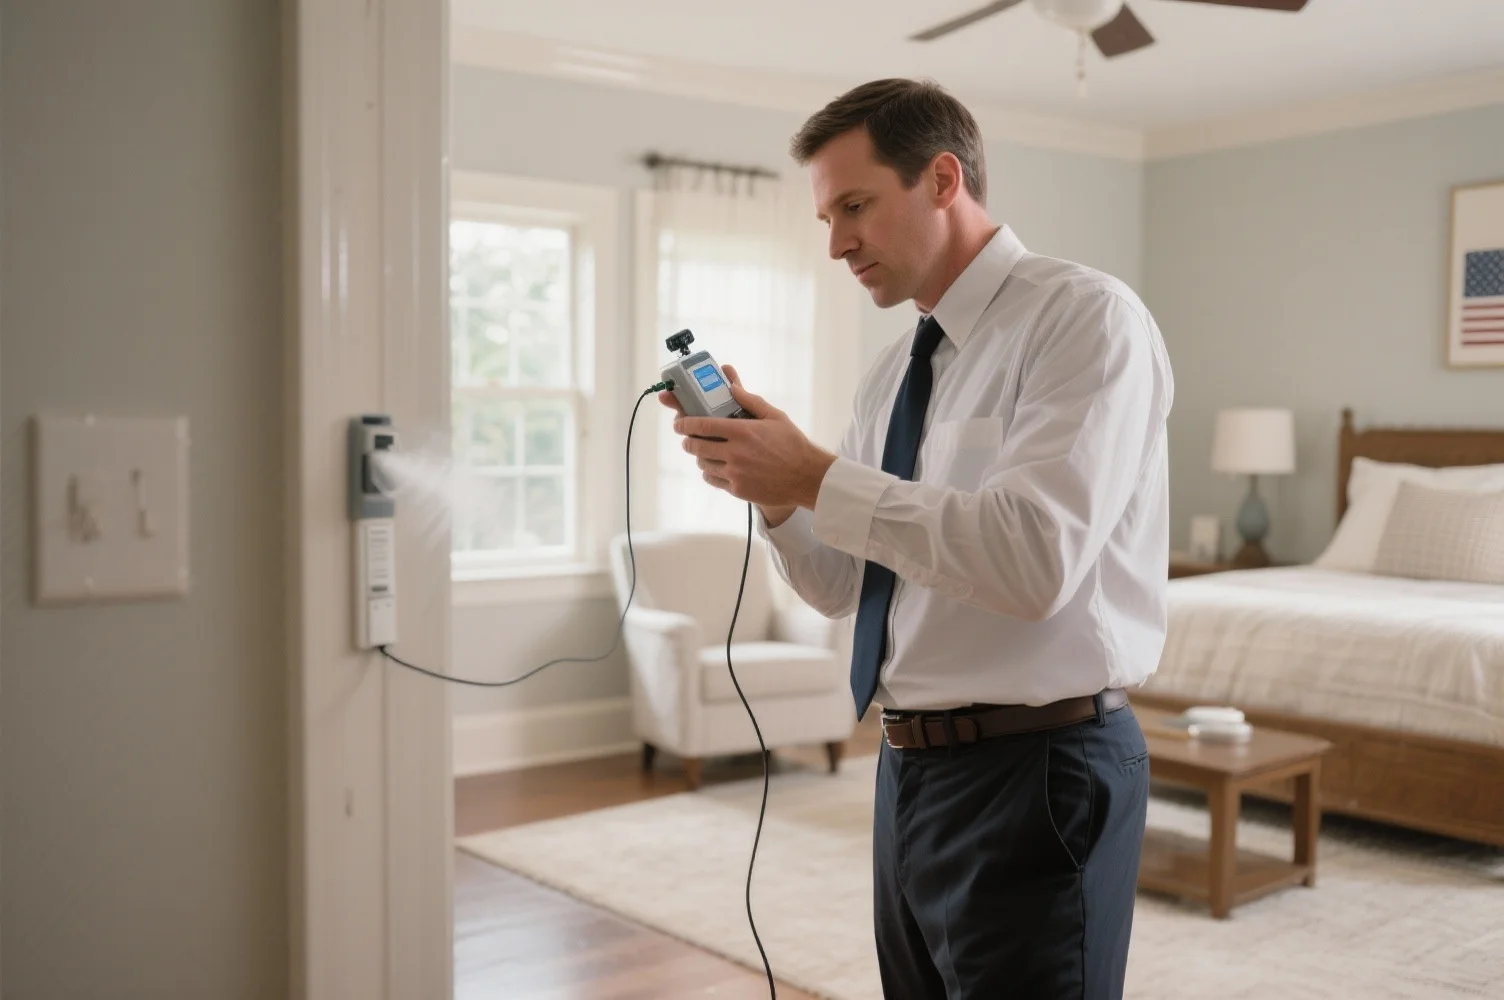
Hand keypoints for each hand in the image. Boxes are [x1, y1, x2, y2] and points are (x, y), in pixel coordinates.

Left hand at [670, 366, 835, 512]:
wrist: (807, 477)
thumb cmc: (793, 444)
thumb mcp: (775, 417)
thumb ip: (750, 401)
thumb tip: (731, 387)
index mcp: (742, 431)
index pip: (702, 425)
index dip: (685, 423)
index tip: (679, 423)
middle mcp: (735, 452)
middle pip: (696, 446)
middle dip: (688, 441)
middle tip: (689, 438)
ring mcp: (735, 473)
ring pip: (703, 464)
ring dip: (700, 457)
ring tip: (704, 452)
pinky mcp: (738, 489)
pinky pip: (713, 479)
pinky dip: (710, 473)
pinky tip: (715, 468)